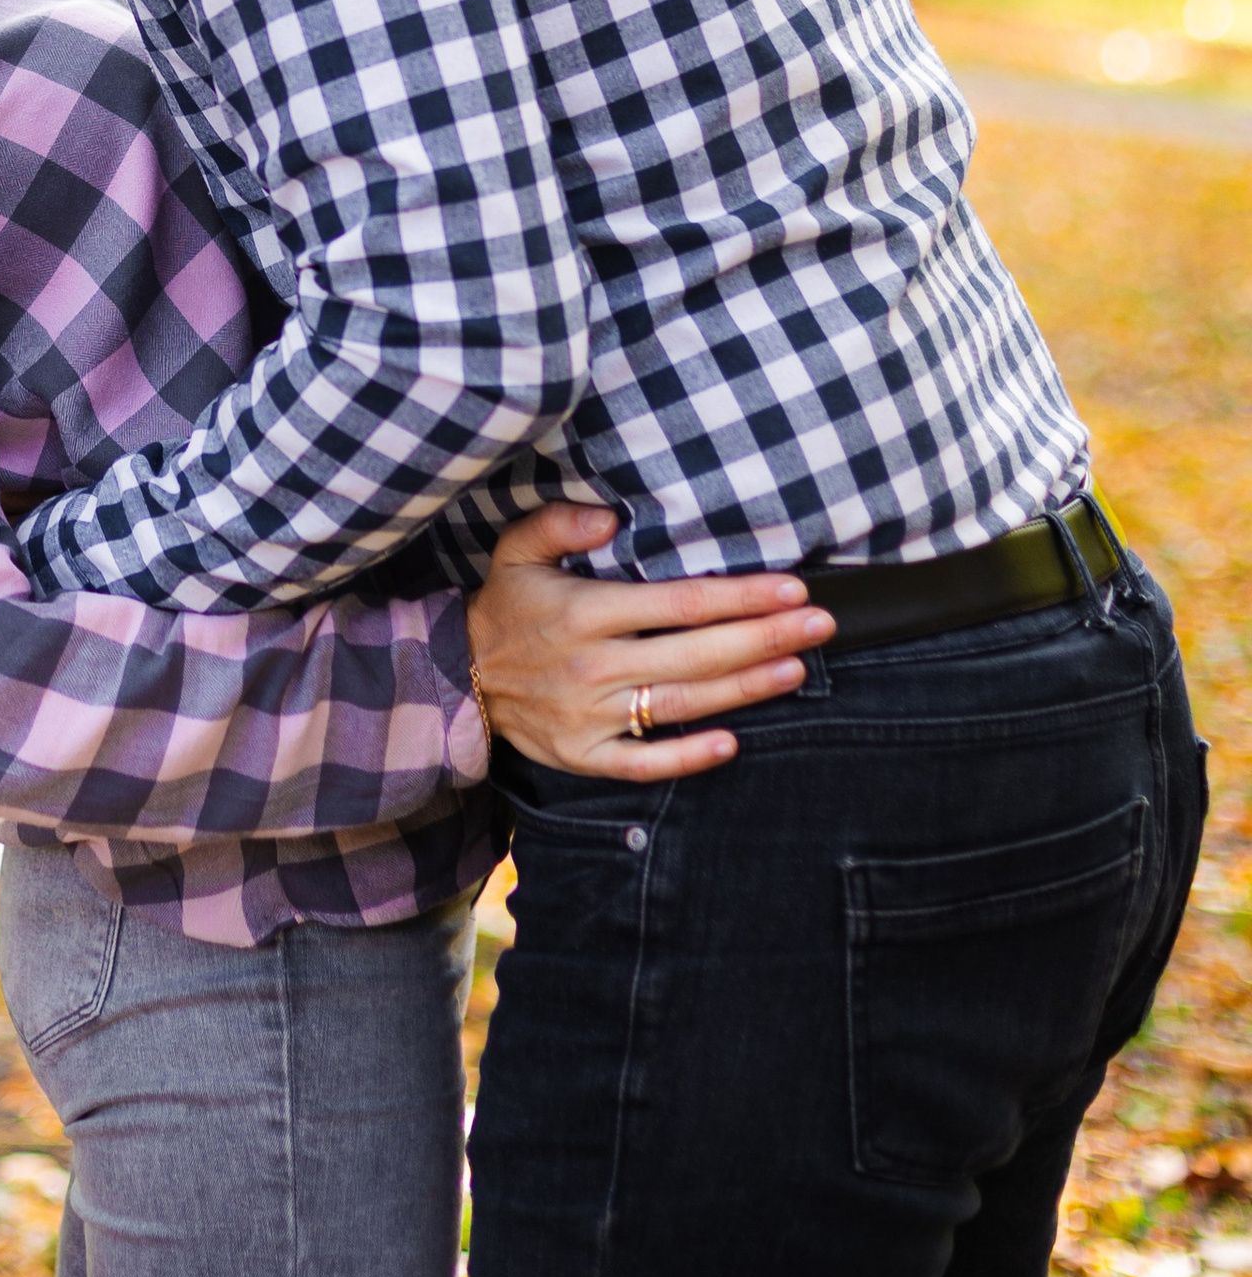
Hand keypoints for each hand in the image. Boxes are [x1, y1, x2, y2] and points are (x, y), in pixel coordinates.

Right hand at [466, 502, 835, 783]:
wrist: (456, 680)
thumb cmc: (504, 608)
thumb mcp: (515, 550)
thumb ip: (560, 522)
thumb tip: (611, 515)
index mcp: (583, 612)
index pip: (679, 604)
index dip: (740, 596)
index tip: (790, 588)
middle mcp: (592, 665)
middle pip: (696, 653)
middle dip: (764, 637)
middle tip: (820, 624)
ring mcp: (590, 716)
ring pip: (683, 703)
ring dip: (746, 689)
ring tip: (798, 670)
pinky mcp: (584, 756)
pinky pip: (645, 762)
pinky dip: (689, 755)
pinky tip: (733, 741)